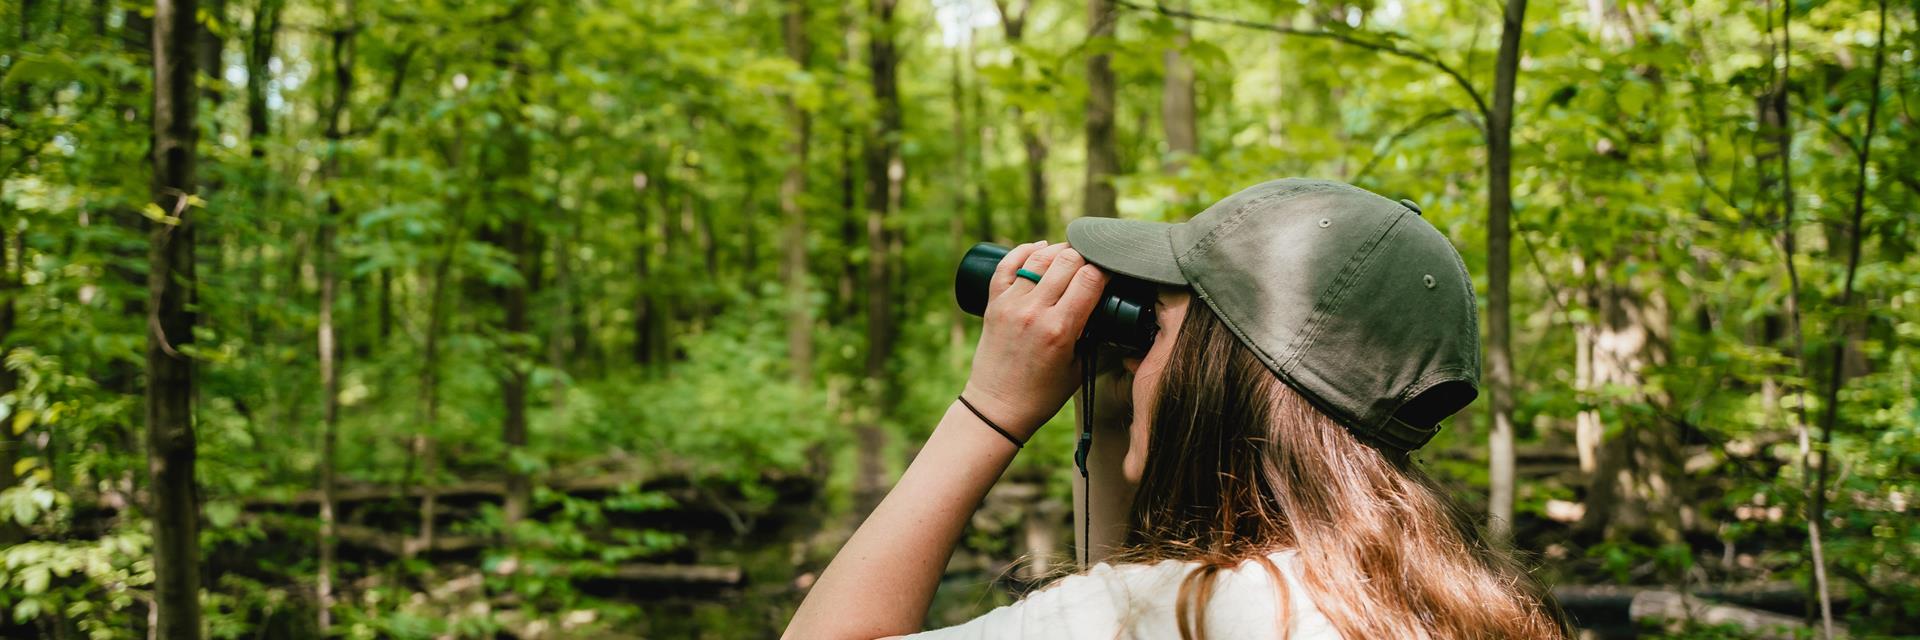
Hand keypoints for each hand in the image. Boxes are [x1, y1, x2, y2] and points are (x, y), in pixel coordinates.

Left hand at [961, 241, 1109, 441]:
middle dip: (1087, 256)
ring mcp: (1011, 304)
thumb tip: (1109, 310)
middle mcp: (1034, 311)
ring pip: (1039, 257)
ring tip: (1072, 254)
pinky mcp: (994, 304)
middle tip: (1094, 263)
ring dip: (1060, 250)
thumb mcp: (1079, 369)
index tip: (1113, 272)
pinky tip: (1039, 248)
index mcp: (1060, 329)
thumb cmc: (1041, 395)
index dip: (1107, 269)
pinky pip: (1007, 265)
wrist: (996, 408)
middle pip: (1067, 260)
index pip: (1091, 278)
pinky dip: (1024, 251)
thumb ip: (1094, 337)